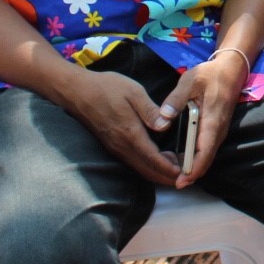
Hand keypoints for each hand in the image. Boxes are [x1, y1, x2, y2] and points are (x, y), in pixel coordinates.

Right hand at [59, 68, 180, 184]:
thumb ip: (150, 110)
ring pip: (139, 167)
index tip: (184, 172)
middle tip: (186, 175)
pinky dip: (148, 165)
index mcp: (130, 133)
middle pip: (147, 169)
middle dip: (166, 176)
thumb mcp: (133, 92)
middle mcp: (122, 146)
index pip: (152, 158)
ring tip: (177, 167)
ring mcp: (115, 148)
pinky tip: (158, 158)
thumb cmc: (107, 88)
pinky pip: (133, 162)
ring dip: (158, 171)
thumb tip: (165, 125)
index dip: (169, 168)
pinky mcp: (112, 145)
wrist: (78, 91)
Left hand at [153, 54, 247, 186]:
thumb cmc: (210, 75)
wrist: (231, 70)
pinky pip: (206, 149)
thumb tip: (163, 117)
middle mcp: (218, 131)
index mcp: (212, 121)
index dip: (193, 169)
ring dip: (192, 167)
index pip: (204, 152)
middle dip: (190, 174)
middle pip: (206, 160)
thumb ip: (176, 99)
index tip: (180, 181)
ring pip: (206, 156)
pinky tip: (181, 160)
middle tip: (170, 183)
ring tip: (172, 175)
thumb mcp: (190, 81)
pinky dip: (195, 159)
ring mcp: (218, 131)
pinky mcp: (216, 130)